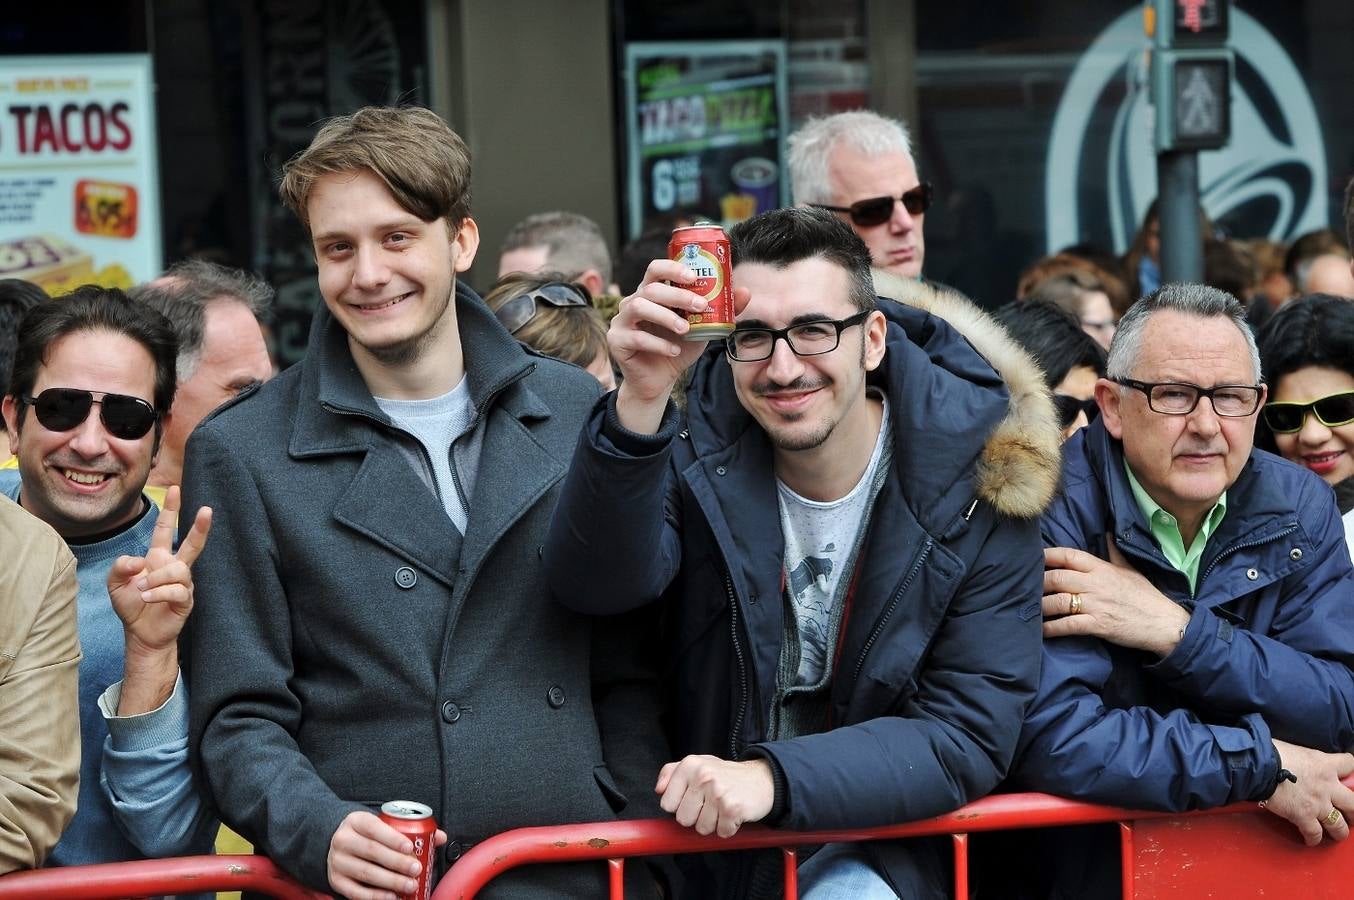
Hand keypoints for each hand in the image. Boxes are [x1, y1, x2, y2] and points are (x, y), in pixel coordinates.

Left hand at [107, 485, 212, 655]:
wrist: (141, 634)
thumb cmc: (131, 606)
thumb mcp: (115, 584)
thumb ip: (120, 566)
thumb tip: (138, 561)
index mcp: (157, 558)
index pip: (165, 529)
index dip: (171, 510)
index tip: (174, 488)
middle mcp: (174, 567)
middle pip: (191, 544)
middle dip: (199, 527)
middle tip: (207, 510)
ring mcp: (183, 583)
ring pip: (177, 569)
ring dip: (156, 578)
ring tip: (142, 590)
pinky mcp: (186, 599)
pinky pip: (176, 589)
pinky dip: (158, 593)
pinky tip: (148, 598)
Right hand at [327, 810, 447, 899]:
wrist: (337, 843)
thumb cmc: (367, 834)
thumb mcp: (382, 824)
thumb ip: (409, 829)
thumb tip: (439, 837)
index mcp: (356, 821)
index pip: (374, 828)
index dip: (393, 839)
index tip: (410, 848)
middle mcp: (343, 840)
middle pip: (372, 852)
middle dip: (397, 862)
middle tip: (416, 869)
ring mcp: (337, 862)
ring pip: (366, 873)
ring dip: (391, 881)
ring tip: (410, 885)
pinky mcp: (336, 881)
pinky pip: (356, 892)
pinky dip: (375, 896)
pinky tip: (392, 896)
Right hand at [610, 258, 749, 433]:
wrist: (659, 381)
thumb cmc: (679, 347)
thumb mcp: (704, 328)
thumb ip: (722, 311)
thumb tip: (745, 292)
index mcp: (652, 293)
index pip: (656, 268)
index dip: (672, 267)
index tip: (694, 275)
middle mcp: (634, 301)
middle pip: (651, 287)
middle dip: (677, 294)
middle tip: (700, 305)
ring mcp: (622, 320)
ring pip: (639, 307)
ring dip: (666, 316)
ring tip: (686, 329)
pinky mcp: (616, 341)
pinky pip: (636, 337)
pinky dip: (659, 343)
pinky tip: (674, 350)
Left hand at [655, 755, 773, 837]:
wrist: (762, 779)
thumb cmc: (726, 775)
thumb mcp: (698, 764)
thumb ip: (672, 772)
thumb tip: (659, 789)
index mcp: (690, 764)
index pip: (667, 803)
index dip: (680, 806)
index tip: (694, 798)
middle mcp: (702, 776)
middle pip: (683, 819)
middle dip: (697, 817)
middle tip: (711, 804)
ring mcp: (718, 792)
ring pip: (701, 829)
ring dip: (713, 824)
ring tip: (722, 808)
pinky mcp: (732, 808)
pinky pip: (721, 833)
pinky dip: (728, 828)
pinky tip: (733, 814)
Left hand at [1041, 543, 1189, 656]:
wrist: (1165, 623)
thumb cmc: (1146, 596)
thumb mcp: (1131, 570)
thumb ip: (1114, 553)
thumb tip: (1106, 534)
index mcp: (1102, 568)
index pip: (1069, 555)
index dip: (1048, 556)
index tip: (1033, 559)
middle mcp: (1096, 583)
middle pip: (1057, 577)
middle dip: (1039, 583)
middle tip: (1027, 588)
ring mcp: (1096, 604)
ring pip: (1058, 601)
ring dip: (1041, 606)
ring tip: (1031, 609)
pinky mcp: (1098, 625)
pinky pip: (1068, 625)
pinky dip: (1051, 628)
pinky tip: (1041, 630)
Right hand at [1261, 740, 1353, 845]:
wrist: (1258, 766)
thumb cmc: (1271, 753)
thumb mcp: (1295, 749)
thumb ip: (1304, 758)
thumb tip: (1297, 759)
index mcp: (1325, 764)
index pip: (1350, 765)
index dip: (1349, 772)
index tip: (1346, 778)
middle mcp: (1327, 786)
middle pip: (1353, 804)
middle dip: (1353, 811)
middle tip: (1350, 814)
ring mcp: (1317, 804)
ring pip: (1339, 825)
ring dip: (1339, 831)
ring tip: (1336, 833)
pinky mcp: (1303, 816)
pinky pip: (1315, 833)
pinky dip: (1313, 838)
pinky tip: (1310, 839)